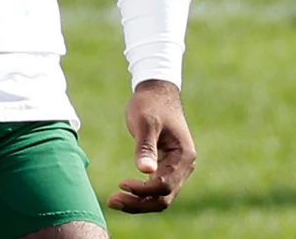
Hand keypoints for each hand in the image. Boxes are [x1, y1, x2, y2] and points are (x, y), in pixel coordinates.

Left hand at [108, 80, 195, 212]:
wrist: (157, 91)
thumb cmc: (151, 104)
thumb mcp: (146, 123)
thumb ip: (146, 147)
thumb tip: (145, 171)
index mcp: (183, 156)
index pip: (165, 185)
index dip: (142, 190)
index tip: (120, 183)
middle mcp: (184, 166)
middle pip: (163, 197)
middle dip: (138, 203)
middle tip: (111, 200)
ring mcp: (177, 168)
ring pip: (160, 197)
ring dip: (138, 203)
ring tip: (113, 200)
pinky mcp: (167, 167)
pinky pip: (156, 189)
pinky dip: (140, 195)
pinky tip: (123, 192)